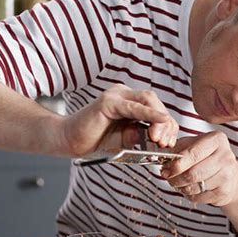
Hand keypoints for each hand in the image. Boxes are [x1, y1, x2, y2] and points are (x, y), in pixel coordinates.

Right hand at [61, 84, 177, 156]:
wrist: (68, 141)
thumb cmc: (94, 140)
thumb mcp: (124, 140)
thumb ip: (140, 136)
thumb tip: (157, 137)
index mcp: (128, 101)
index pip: (155, 107)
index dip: (166, 123)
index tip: (169, 142)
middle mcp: (123, 94)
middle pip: (153, 100)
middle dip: (165, 122)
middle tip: (166, 142)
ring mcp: (114, 96)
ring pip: (147, 100)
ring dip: (159, 118)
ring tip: (161, 138)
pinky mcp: (108, 102)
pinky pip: (133, 107)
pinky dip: (149, 114)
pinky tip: (159, 122)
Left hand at [160, 131, 237, 206]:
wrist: (229, 174)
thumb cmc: (207, 157)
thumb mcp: (193, 145)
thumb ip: (178, 149)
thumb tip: (164, 160)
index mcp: (216, 140)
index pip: (193, 154)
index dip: (176, 165)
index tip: (165, 170)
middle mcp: (225, 156)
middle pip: (193, 173)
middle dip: (176, 178)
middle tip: (169, 178)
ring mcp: (227, 175)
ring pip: (195, 187)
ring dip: (182, 187)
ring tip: (179, 183)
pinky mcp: (225, 192)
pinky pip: (199, 197)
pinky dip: (190, 195)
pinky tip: (191, 189)